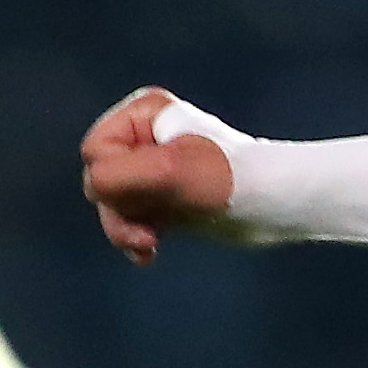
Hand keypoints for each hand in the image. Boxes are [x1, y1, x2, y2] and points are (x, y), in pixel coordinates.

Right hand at [81, 88, 236, 262]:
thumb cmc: (228, 180)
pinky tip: (149, 254)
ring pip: (112, 202)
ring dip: (125, 228)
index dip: (114, 179)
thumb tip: (94, 187)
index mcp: (144, 113)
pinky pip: (130, 218)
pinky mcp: (163, 197)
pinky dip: (136, 237)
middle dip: (118, 209)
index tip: (150, 195)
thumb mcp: (168, 172)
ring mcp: (152, 168)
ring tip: (148, 246)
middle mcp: (143, 136)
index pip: (97, 149)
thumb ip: (117, 175)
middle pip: (99, 177)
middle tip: (146, 235)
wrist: (273, 204)